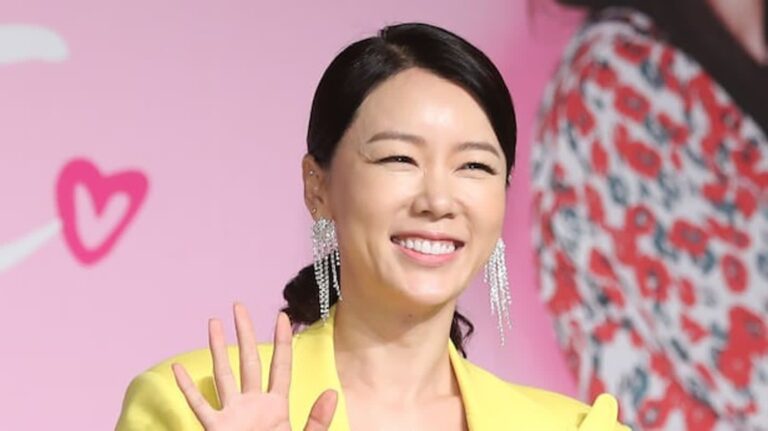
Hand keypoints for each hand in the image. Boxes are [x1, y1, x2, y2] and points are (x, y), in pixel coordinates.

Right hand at [172, 303, 338, 429]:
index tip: (281, 316)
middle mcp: (253, 404)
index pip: (280, 366)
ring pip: (223, 374)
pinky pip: (200, 406)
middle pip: (248, 360)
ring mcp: (233, 415)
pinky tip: (179, 369)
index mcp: (277, 407)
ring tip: (212, 322)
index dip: (282, 341)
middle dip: (244, 333)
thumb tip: (331, 393)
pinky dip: (189, 388)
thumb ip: (317, 420)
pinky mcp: (217, 430)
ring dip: (217, 349)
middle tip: (239, 306)